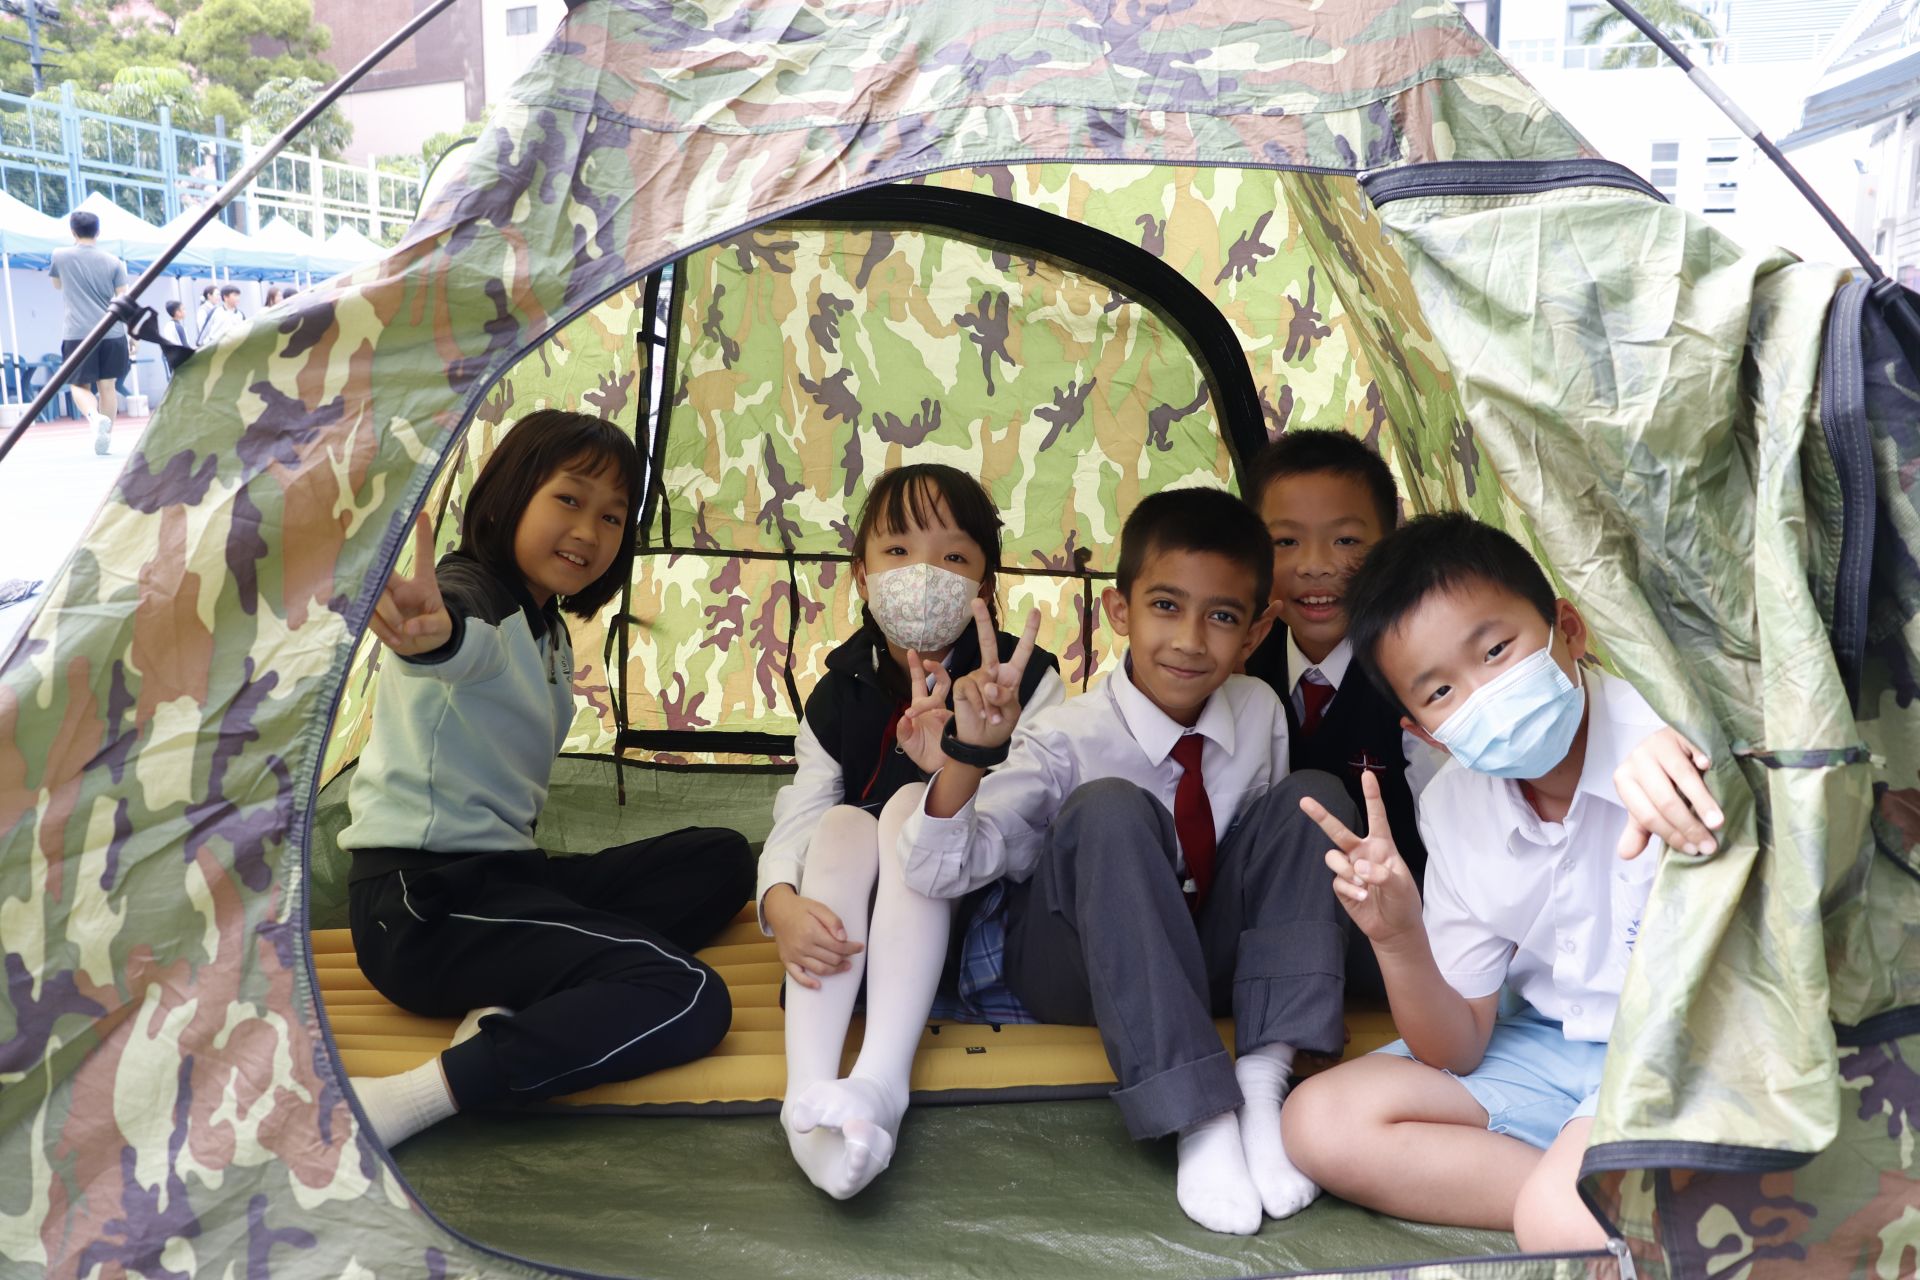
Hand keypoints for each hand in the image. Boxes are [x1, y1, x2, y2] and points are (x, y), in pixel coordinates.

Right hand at [368, 512, 452, 655]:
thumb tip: (408, 628)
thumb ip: (429, 625)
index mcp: (422, 582)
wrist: (420, 646)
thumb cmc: (434, 628)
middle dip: (380, 574)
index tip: (422, 513)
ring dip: (388, 617)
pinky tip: (395, 639)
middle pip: (385, 572)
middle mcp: (400, 585)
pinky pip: (367, 615)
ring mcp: (384, 597)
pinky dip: (381, 629)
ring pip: (375, 597)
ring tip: (403, 634)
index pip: (423, 555)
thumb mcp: (441, 627)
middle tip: (378, 576)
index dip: (423, 536)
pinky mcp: (371, 612)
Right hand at [762, 884, 863, 988]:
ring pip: (820, 969)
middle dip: (845, 958)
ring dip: (835, 970)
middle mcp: (803, 946)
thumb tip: (843, 938)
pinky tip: (818, 985)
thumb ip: (833, 921)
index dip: (852, 948)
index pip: (838, 946)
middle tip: (852, 955)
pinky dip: (808, 983)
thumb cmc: (801, 908)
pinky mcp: (787, 960)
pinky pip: (797, 976)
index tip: (860, 947)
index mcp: (812, 931)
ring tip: (845, 966)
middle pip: (831, 959)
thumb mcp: (819, 907)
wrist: (778, 910)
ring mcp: (794, 955)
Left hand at [896, 648, 953, 772]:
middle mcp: (937, 706)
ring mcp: (950, 712)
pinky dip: (964, 699)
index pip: (918, 684)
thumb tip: (905, 716)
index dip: (916, 669)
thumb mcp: (908, 743)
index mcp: (921, 708)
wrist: (939, 769)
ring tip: (938, 679)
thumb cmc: (922, 754)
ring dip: (945, 682)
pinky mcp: (960, 719)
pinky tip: (963, 695)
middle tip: (927, 661)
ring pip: (953, 690)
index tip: (912, 652)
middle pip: (939, 682)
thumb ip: (904, 730)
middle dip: (934, 669)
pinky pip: (964, 706)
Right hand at [948, 601, 1039, 750]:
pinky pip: (971, 690)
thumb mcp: (1011, 713)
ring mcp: (976, 677)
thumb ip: (1005, 697)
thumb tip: (989, 684)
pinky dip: (978, 704)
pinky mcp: (962, 686)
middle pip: (988, 643)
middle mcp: (993, 671)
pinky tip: (980, 714)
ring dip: (989, 704)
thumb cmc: (1000, 725)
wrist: (981, 741)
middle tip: (976, 601)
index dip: (1030, 631)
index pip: (1023, 651)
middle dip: (981, 621)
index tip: (1035, 611)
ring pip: (984, 681)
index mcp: (1011, 675)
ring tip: (991, 717)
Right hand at [1299, 771, 1422, 944]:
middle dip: (1321, 816)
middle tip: (1304, 801)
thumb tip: (1357, 866)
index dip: (1371, 796)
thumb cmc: (1402, 902)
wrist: (1393, 929)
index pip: (1376, 817)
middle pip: (1338, 830)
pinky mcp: (1342, 885)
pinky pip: (1337, 880)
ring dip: (1346, 871)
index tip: (1367, 775)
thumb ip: (1381, 873)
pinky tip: (1362, 898)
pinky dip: (1350, 889)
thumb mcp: (1400, 886)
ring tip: (1363, 887)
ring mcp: (1350, 868)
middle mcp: (1362, 852)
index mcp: (1381, 846)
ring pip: (1333, 858)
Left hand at [1613, 727, 1722, 857]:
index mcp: (1624, 780)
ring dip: (1702, 803)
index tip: (1694, 850)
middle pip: (1665, 800)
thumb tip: (1625, 854)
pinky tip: (1710, 769)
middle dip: (1689, 826)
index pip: (1647, 816)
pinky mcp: (1678, 731)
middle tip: (1710, 844)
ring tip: (1718, 822)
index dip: (1671, 835)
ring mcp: (1657, 743)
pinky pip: (1693, 748)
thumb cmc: (1660, 778)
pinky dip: (1703, 759)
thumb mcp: (1647, 802)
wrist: (1671, 742)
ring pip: (1681, 777)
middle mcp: (1637, 760)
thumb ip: (1639, 828)